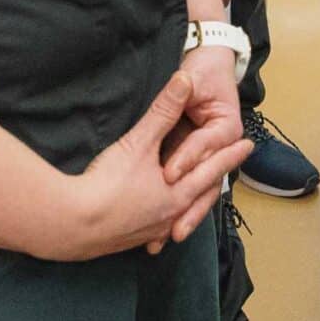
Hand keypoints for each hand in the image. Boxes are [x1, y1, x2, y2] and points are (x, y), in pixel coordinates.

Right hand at [46, 72, 252, 260]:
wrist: (72, 225)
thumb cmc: (108, 183)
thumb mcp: (139, 142)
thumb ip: (163, 111)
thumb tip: (185, 80)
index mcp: (178, 193)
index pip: (211, 168)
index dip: (229, 154)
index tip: (247, 145)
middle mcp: (169, 216)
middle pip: (200, 197)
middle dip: (214, 182)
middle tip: (228, 172)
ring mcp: (149, 232)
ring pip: (179, 216)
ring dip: (191, 206)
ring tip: (196, 199)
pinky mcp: (129, 240)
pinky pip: (157, 230)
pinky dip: (165, 222)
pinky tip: (156, 229)